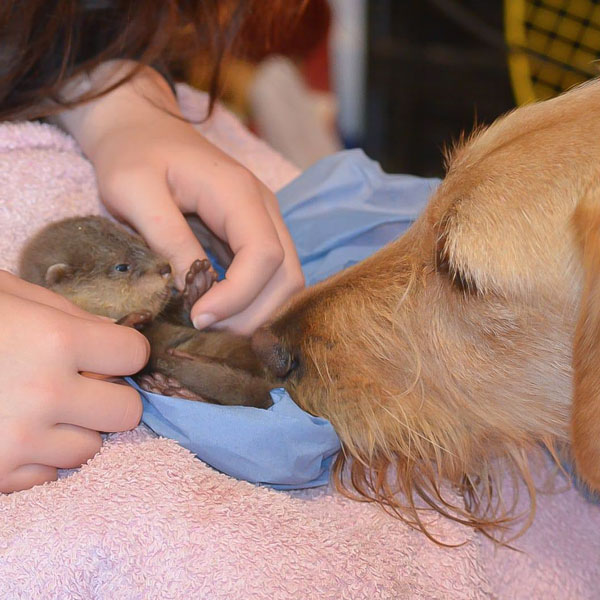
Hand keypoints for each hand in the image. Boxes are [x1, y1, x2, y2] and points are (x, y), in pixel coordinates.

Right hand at [0, 271, 147, 492]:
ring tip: (42, 409)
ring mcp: (17, 443)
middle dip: (110, 396)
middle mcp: (44, 396)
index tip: (108, 351)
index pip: (134, 353)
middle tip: (83, 385)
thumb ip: (62, 311)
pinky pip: (48, 477)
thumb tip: (105, 332)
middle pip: (126, 411)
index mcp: (53, 340)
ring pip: (90, 449)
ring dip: (76, 429)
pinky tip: (14, 433)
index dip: (123, 351)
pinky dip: (41, 459)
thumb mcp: (5, 293)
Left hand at [54, 62, 304, 334]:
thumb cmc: (132, 154)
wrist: (141, 128)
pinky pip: (269, 278)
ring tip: (213, 329)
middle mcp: (263, 209)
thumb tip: (192, 293)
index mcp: (238, 193)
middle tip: (207, 333)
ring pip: (285, 282)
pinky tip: (219, 313)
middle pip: (287, 276)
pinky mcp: (254, 235)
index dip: (239, 296)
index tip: (199, 318)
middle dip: (253, 314)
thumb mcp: (133, 191)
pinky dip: (251, 303)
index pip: (265, 255)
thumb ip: (167, 239)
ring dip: (256, 313)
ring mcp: (264, 222)